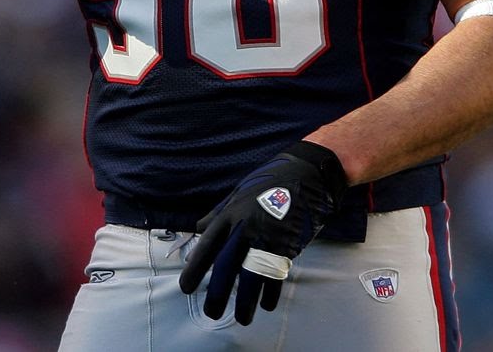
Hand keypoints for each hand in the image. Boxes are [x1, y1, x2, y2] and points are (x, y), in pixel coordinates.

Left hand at [178, 141, 346, 324]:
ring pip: (252, 277)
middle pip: (227, 266)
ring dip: (246, 301)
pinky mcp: (287, 245)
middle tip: (211, 312)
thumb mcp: (237, 193)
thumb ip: (218, 213)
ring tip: (242, 318)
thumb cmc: (269, 181)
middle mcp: (245, 228)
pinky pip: (276, 274)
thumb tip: (199, 228)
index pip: (207, 247)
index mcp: (229, 215)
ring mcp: (267, 238)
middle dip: (218, 293)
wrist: (306, 175)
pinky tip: (266, 305)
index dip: (195, 269)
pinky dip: (271, 292)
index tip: (186, 287)